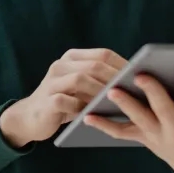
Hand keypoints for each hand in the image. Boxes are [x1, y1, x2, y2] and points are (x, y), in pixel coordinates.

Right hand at [0, 48, 126, 147]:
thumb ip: (100, 82)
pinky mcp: (46, 101)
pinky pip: (65, 101)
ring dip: (100, 92)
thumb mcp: (82, 89)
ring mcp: (51, 82)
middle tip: (134, 92)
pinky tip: (92, 117)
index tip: (142, 78)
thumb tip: (136, 85)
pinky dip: (80, 108)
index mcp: (72, 58)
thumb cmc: (66, 103)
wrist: (31, 117)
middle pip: (93, 66)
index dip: (123, 65)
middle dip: (115, 79)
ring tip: (116, 104)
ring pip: (79, 80)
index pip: (102, 54)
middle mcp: (60, 66)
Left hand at [84, 66, 173, 172]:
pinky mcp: (143, 140)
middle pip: (164, 110)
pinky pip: (121, 134)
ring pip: (139, 121)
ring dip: (125, 106)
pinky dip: (104, 127)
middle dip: (153, 93)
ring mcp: (159, 137)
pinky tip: (87, 116)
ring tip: (110, 90)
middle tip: (140, 74)